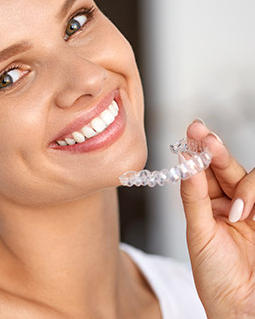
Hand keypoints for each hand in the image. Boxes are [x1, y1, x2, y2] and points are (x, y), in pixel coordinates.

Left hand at [180, 120, 254, 318]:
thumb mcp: (198, 233)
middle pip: (224, 168)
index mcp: (206, 205)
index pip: (203, 171)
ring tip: (230, 200)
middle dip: (214, 150)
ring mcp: (250, 209)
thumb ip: (194, 197)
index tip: (192, 132)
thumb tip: (185, 162)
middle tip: (204, 135)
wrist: (240, 307)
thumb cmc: (215, 275)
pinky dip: (252, 193)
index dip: (198, 151)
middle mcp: (228, 203)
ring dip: (236, 177)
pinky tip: (241, 207)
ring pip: (247, 177)